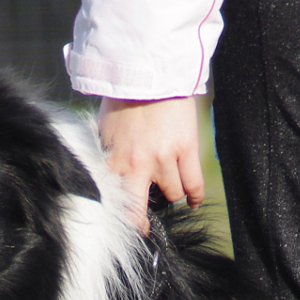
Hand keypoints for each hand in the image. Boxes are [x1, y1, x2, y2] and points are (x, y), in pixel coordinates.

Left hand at [97, 96, 205, 233]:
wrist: (149, 72)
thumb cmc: (123, 99)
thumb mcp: (105, 131)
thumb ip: (109, 157)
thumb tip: (110, 179)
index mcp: (114, 160)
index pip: (116, 202)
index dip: (122, 219)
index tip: (127, 226)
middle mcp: (137, 165)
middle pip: (139, 210)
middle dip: (142, 222)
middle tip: (146, 227)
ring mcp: (164, 159)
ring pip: (173, 195)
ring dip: (172, 193)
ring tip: (170, 189)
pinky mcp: (186, 149)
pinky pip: (194, 184)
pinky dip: (194, 196)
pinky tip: (192, 200)